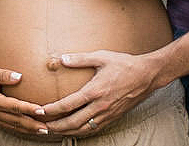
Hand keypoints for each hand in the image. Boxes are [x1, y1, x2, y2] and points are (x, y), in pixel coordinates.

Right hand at [0, 63, 48, 135]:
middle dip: (33, 125)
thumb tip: (19, 77)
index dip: (29, 109)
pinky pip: (8, 125)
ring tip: (43, 130)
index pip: (14, 106)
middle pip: (16, 120)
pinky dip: (20, 128)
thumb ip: (3, 74)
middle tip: (48, 127)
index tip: (42, 110)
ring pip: (13, 125)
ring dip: (28, 129)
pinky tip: (29, 129)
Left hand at [36, 50, 158, 133]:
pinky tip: (75, 130)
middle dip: (57, 126)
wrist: (147, 75)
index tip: (40, 111)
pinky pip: (95, 128)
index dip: (52, 110)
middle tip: (42, 126)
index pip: (69, 104)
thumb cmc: (124, 64)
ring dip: (68, 131)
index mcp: (95, 91)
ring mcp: (108, 113)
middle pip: (74, 122)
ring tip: (54, 130)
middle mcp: (101, 106)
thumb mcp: (101, 57)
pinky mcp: (114, 116)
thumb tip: (61, 59)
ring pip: (84, 128)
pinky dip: (82, 131)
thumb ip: (80, 59)